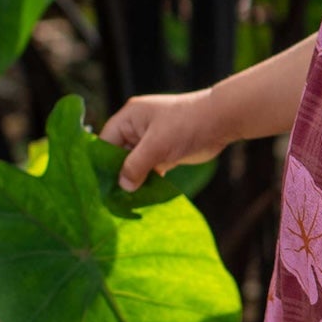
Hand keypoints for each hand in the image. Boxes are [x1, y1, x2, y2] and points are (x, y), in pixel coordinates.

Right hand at [98, 88, 231, 191]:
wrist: (221, 120)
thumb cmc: (187, 124)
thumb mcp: (157, 145)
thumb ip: (136, 165)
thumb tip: (123, 186)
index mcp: (129, 118)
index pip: (104, 143)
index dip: (102, 164)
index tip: (100, 187)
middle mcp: (137, 129)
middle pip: (118, 156)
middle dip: (118, 176)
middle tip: (113, 199)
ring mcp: (151, 141)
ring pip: (134, 165)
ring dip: (133, 182)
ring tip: (127, 202)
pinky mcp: (164, 153)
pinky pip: (149, 170)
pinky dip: (147, 182)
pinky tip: (144, 197)